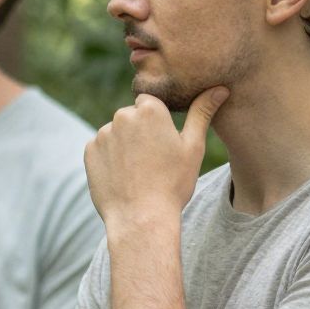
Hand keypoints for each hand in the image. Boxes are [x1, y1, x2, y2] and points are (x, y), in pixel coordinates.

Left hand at [85, 88, 227, 229]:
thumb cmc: (172, 184)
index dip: (157, 122)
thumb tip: (220, 89)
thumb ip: (202, 113)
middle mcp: (123, 116)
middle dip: (139, 132)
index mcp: (150, 110)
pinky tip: (122, 177)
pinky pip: (101, 149)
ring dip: (124, 145)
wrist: (140, 219)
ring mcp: (103, 134)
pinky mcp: (89, 152)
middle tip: (151, 161)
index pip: (150, 103)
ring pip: (116, 133)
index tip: (162, 143)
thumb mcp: (193, 147)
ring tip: (137, 171)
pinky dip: (109, 159)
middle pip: (131, 117)